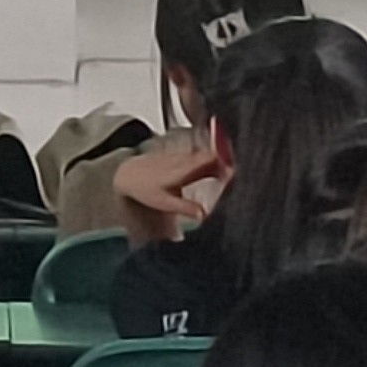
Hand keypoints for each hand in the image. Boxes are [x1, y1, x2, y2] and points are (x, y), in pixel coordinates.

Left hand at [116, 131, 234, 235]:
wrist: (128, 174)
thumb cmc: (145, 188)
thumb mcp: (164, 202)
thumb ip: (185, 207)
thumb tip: (204, 214)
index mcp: (183, 170)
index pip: (209, 161)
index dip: (225, 164)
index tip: (236, 171)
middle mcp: (184, 159)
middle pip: (211, 155)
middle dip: (226, 159)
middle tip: (239, 170)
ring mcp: (181, 155)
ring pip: (205, 153)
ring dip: (219, 156)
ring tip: (231, 165)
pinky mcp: (178, 155)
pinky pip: (198, 153)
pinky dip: (209, 156)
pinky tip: (216, 160)